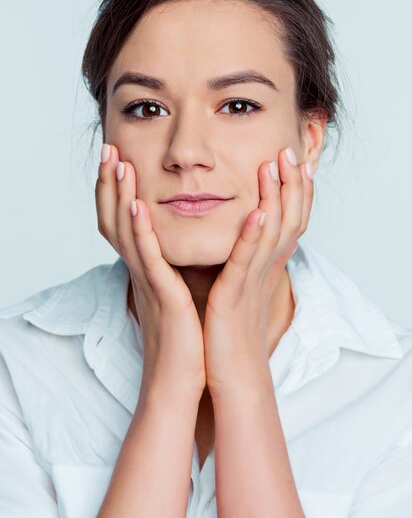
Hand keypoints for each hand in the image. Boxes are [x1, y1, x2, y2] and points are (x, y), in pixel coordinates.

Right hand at [95, 143, 206, 399]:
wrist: (182, 383)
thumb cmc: (184, 340)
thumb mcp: (177, 295)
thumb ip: (174, 270)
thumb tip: (180, 249)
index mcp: (146, 269)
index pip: (123, 221)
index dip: (117, 190)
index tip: (119, 157)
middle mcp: (140, 271)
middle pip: (115, 219)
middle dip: (110, 183)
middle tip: (108, 148)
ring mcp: (147, 282)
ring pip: (126, 232)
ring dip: (120, 195)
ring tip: (118, 162)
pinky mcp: (160, 295)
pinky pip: (147, 258)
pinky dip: (140, 230)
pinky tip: (138, 204)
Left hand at [203, 148, 313, 398]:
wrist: (231, 375)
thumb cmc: (230, 332)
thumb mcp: (241, 288)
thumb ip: (243, 260)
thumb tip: (240, 238)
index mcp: (265, 265)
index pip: (287, 219)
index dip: (295, 191)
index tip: (294, 160)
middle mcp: (265, 269)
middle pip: (288, 218)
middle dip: (291, 184)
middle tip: (289, 151)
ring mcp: (252, 281)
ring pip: (271, 232)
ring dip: (274, 197)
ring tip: (273, 164)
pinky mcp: (234, 295)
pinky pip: (246, 261)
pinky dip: (252, 236)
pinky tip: (254, 212)